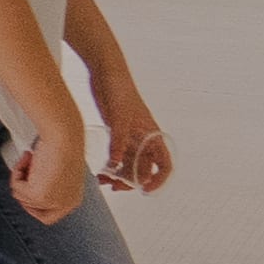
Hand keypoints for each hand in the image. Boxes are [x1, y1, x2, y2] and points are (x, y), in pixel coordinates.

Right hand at [7, 125, 91, 222]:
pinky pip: (16, 188)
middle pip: (32, 210)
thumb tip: (31, 184)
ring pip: (22, 197)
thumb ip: (49, 185)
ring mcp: (51, 201)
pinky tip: (29, 160)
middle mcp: (64, 205)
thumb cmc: (64, 146)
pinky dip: (18, 172)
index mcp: (73, 200)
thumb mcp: (59, 173)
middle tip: (27, 173)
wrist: (63, 137)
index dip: (34, 205)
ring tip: (32, 161)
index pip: (48, 216)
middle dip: (25, 190)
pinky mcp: (39, 196)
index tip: (28, 191)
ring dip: (22, 176)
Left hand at [92, 80, 172, 194]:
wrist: (105, 73)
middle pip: (144, 168)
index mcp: (153, 135)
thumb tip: (114, 164)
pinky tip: (99, 170)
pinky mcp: (116, 133)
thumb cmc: (119, 91)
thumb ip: (117, 141)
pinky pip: (117, 155)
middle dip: (132, 181)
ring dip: (119, 175)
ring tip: (103, 180)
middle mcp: (143, 139)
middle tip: (114, 186)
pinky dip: (110, 165)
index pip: (164, 164)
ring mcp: (130, 137)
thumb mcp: (119, 118)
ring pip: (129, 164)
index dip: (158, 180)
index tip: (145, 190)